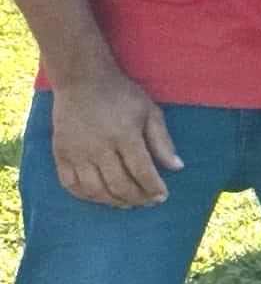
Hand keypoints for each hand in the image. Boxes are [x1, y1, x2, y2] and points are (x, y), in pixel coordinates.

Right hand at [49, 66, 181, 207]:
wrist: (81, 80)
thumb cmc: (121, 95)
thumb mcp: (149, 111)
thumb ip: (162, 141)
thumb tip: (177, 167)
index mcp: (124, 135)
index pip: (142, 171)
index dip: (153, 188)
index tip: (162, 196)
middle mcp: (98, 147)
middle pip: (119, 185)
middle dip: (137, 198)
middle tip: (148, 201)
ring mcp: (76, 153)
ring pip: (95, 190)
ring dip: (114, 202)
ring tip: (128, 203)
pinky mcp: (60, 154)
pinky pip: (70, 185)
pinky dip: (86, 196)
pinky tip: (100, 197)